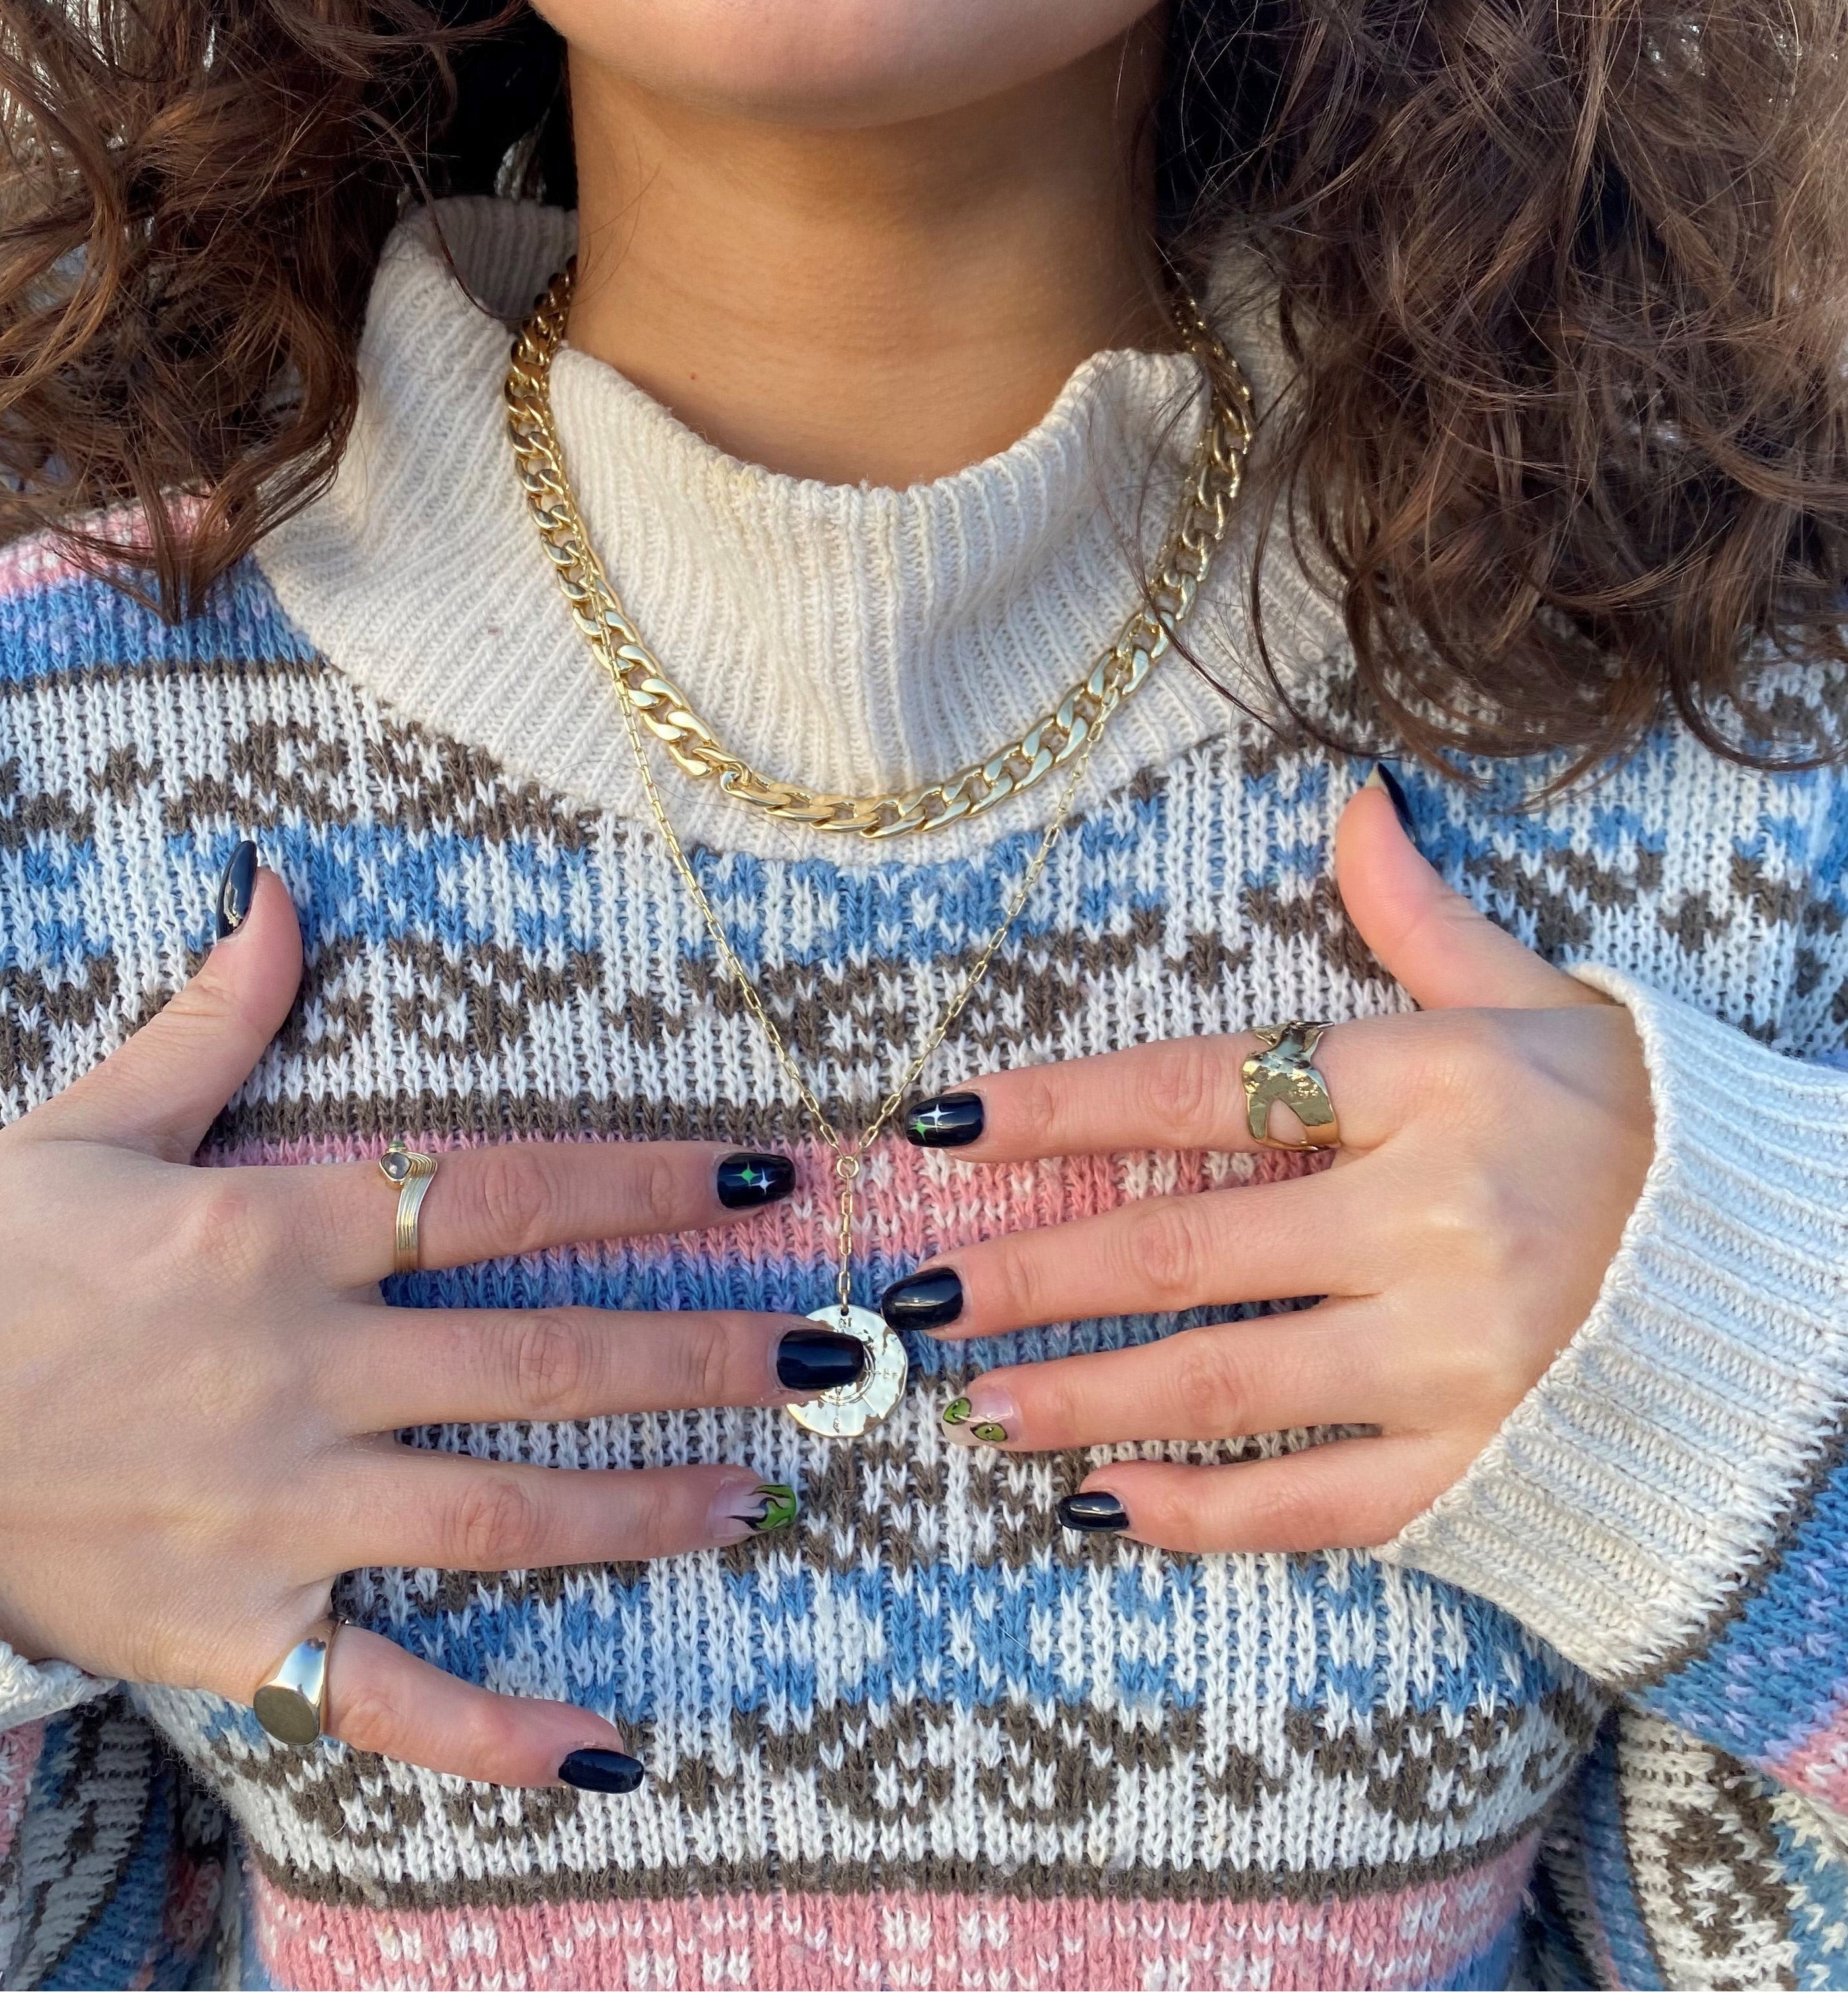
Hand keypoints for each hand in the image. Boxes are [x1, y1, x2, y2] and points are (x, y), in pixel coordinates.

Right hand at [0, 850, 853, 1787]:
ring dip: (648, 1507)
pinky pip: (385, 1695)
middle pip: (545, 1358)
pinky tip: (611, 1752)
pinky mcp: (232, 1632)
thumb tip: (280, 886)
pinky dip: (498, 1734)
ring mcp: (272, 1516)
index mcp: (273, 1235)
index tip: (760, 1186)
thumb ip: (212, 1015)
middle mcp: (297, 1374)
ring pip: (503, 1514)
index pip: (505, 1196)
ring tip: (767, 1498)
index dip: (645, 1185)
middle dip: (702, 1353)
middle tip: (827, 1357)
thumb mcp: (84, 1121)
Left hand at [882, 777, 1656, 1550]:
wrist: (1800, 1288)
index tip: (942, 1126)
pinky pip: (1312, 1507)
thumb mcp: (1542, 1002)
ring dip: (1081, 1395)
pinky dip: (1198, 1516)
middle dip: (1032, 1273)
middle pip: (1181, 1250)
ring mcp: (1458, 1364)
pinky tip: (1099, 1507)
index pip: (1202, 1089)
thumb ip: (1423, 920)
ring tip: (973, 1406)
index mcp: (1433, 1090)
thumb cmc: (1644, 1128)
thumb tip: (1353, 802)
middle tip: (919, 1294)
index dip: (1060, 1110)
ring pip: (1225, 1385)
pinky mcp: (1482, 1472)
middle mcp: (1436, 1223)